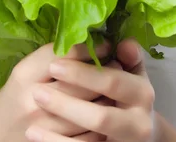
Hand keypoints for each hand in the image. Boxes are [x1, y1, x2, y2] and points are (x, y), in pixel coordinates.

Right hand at [0, 40, 118, 141]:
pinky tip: (107, 111)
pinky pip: (90, 134)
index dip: (92, 47)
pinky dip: (102, 122)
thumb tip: (93, 40)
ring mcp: (45, 126)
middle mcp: (33, 99)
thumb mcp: (27, 71)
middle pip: (83, 81)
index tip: (107, 44)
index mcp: (26, 74)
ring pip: (91, 108)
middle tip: (118, 63)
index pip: (67, 54)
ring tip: (118, 86)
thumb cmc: (15, 98)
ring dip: (109, 96)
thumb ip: (56, 55)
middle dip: (106, 70)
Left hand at [25, 38, 156, 141]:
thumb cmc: (129, 97)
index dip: (83, 75)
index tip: (55, 66)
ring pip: (88, 141)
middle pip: (100, 116)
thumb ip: (129, 57)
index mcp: (143, 93)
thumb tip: (123, 43)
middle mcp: (139, 123)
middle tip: (37, 92)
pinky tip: (34, 134)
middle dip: (66, 104)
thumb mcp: (133, 74)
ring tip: (32, 117)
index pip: (113, 82)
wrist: (139, 135)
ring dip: (57, 132)